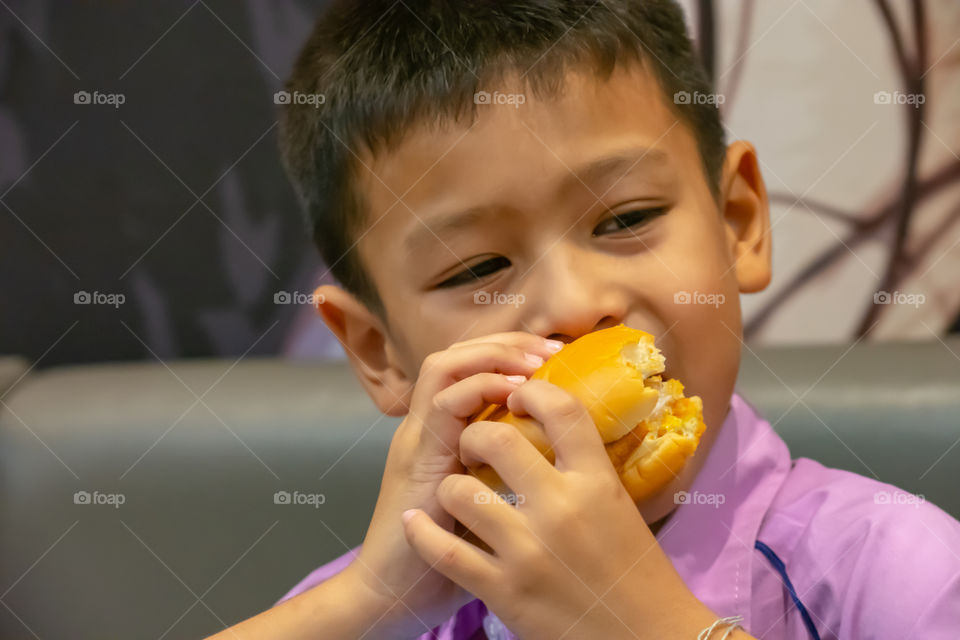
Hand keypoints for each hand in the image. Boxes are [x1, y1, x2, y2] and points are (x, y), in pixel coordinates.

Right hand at [347, 332, 563, 638]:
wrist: (392, 596)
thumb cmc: (446, 559)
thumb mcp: (486, 504)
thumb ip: (510, 475)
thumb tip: (568, 461)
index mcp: (443, 432)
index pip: (469, 366)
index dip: (511, 352)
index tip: (556, 357)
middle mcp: (426, 426)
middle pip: (457, 354)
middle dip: (506, 343)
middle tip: (550, 347)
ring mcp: (418, 438)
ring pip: (443, 365)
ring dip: (492, 355)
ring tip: (533, 362)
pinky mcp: (416, 457)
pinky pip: (444, 405)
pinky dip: (480, 388)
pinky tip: (513, 392)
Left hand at [400, 378, 711, 639]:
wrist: (647, 638)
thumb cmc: (635, 573)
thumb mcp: (619, 508)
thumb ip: (585, 469)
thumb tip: (552, 429)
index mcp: (597, 482)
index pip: (561, 409)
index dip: (531, 390)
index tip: (515, 397)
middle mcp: (561, 508)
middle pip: (496, 438)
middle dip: (475, 434)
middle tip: (474, 445)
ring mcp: (528, 551)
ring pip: (460, 491)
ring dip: (451, 486)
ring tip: (455, 491)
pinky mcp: (503, 590)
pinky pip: (445, 550)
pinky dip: (423, 532)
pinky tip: (417, 521)